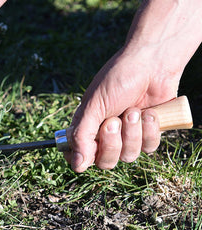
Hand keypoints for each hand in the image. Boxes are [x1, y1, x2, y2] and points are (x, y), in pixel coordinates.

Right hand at [65, 49, 180, 171]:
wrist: (153, 63)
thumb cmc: (118, 79)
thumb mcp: (93, 106)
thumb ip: (82, 136)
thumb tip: (76, 166)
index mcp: (87, 129)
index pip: (79, 157)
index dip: (81, 160)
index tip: (87, 151)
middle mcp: (106, 137)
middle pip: (105, 162)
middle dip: (111, 143)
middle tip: (114, 121)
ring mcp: (129, 137)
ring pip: (128, 156)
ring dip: (132, 133)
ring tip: (135, 110)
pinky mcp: (149, 134)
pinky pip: (149, 147)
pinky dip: (150, 130)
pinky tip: (150, 112)